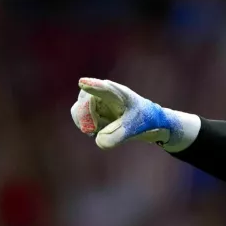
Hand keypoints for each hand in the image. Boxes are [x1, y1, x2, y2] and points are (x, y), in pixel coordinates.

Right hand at [70, 78, 197, 151]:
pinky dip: (88, 128)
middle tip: (90, 131)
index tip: (83, 83)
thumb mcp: (134, 127)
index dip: (93, 86)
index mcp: (116, 92)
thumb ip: (118, 134)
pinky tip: (99, 131)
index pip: (103, 88)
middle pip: (83, 100)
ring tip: (97, 131)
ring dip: (85, 123)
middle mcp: (102, 93)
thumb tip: (98, 141)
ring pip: (78, 111)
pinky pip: (82, 121)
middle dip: (84, 116)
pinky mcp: (91, 113)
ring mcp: (95, 102)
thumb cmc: (143, 119)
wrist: (146, 122)